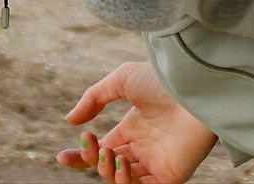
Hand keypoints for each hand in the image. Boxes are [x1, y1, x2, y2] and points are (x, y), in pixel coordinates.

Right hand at [56, 62, 216, 183]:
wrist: (191, 89)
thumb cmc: (160, 81)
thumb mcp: (121, 80)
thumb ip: (93, 98)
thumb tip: (70, 121)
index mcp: (134, 128)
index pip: (103, 149)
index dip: (82, 156)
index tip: (62, 156)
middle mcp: (144, 148)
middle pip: (108, 167)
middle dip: (92, 161)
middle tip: (91, 145)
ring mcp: (157, 163)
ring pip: (122, 181)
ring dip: (108, 172)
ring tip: (110, 154)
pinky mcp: (170, 177)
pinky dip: (126, 183)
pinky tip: (122, 164)